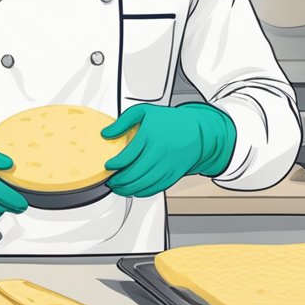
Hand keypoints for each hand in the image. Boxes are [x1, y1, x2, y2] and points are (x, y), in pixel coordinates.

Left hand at [101, 103, 236, 197]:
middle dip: (120, 181)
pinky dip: (144, 192)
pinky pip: (157, 188)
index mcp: (151, 135)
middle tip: (111, 181)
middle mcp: (161, 151)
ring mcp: (169, 164)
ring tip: (119, 188)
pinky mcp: (175, 174)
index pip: (128, 155)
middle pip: (136, 173)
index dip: (115, 164)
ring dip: (129, 189)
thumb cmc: (169, 121)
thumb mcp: (144, 111)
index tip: (108, 166)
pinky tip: (135, 191)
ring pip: (145, 183)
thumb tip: (106, 133)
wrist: (197, 131)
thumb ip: (123, 121)